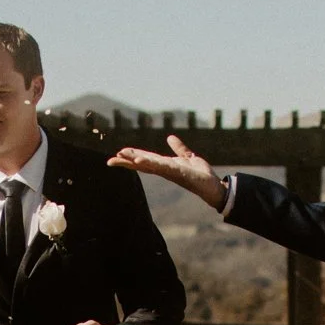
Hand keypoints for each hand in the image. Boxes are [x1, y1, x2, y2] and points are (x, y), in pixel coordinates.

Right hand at [107, 134, 227, 208]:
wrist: (214, 186)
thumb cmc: (200, 174)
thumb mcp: (188, 157)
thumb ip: (179, 148)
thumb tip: (170, 138)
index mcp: (165, 165)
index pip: (145, 159)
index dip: (132, 156)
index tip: (119, 152)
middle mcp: (165, 169)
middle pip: (142, 163)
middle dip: (127, 161)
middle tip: (110, 159)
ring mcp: (170, 172)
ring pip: (149, 165)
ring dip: (134, 161)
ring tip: (121, 156)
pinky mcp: (178, 172)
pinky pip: (162, 167)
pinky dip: (151, 163)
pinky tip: (140, 161)